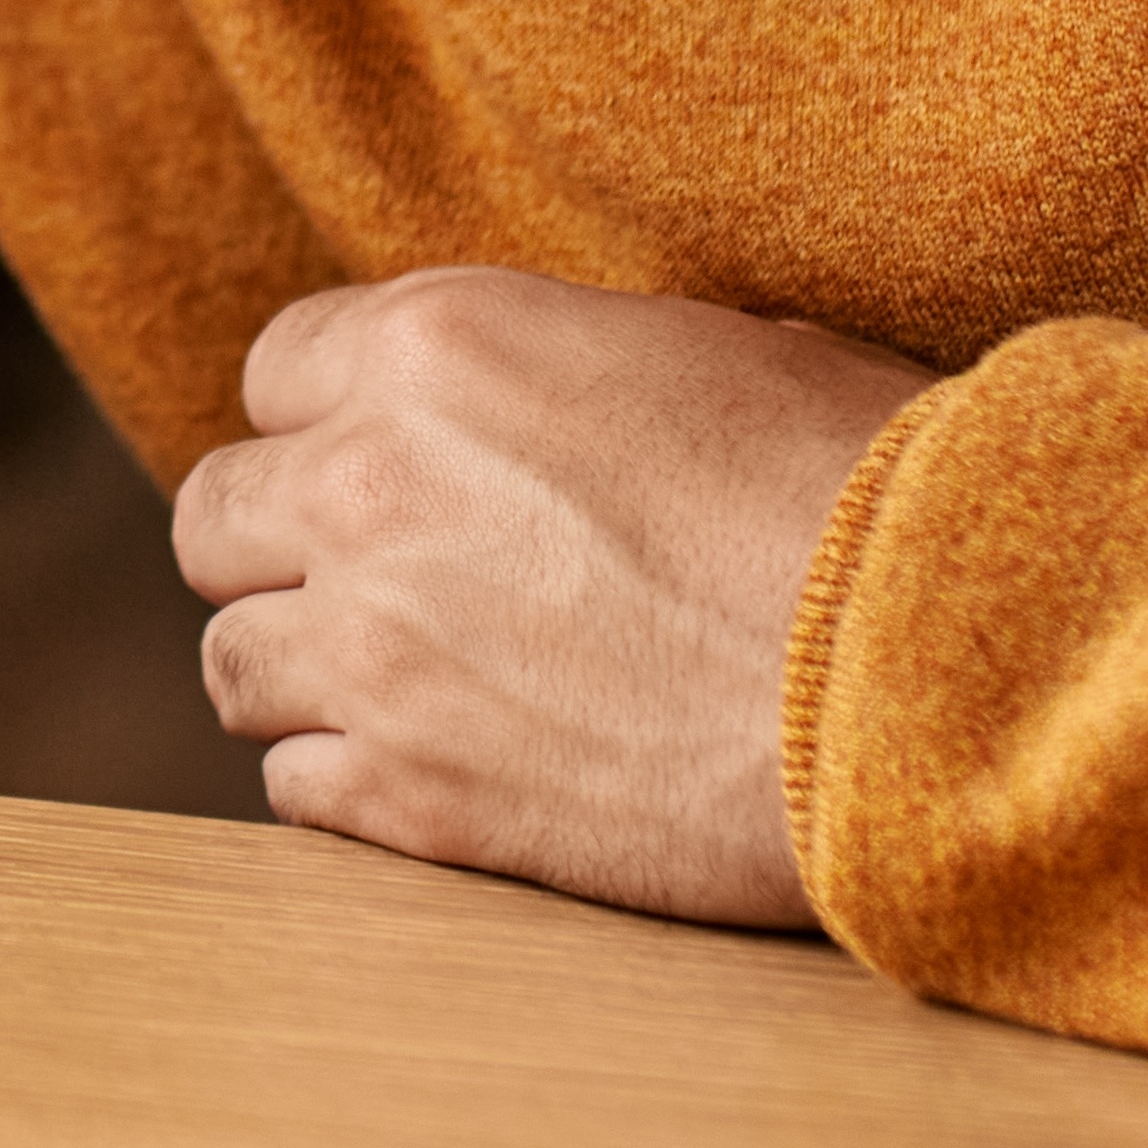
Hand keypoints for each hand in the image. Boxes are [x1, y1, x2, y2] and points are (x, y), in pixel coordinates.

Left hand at [168, 269, 917, 927]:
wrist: (932, 670)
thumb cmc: (866, 493)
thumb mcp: (717, 351)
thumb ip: (571, 367)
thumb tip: (554, 402)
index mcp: (437, 348)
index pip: (276, 371)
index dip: (335, 419)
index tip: (390, 461)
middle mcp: (369, 489)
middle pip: (215, 518)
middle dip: (282, 545)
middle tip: (374, 579)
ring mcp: (376, 653)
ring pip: (232, 663)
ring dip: (301, 668)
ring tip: (402, 683)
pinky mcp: (414, 799)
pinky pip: (293, 788)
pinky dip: (348, 781)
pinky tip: (442, 767)